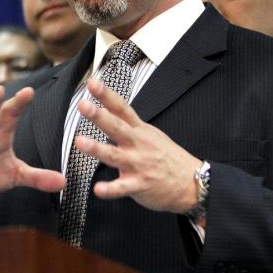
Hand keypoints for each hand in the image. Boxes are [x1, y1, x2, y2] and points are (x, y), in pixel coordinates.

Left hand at [75, 79, 200, 213]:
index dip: (107, 95)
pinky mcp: (139, 185)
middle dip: (99, 116)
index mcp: (140, 131)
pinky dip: (110, 189)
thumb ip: (127, 124)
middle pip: (116, 127)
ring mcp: (139, 164)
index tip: (93, 83)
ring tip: (80, 142)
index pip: (121, 108)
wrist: (192, 182)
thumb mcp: (150, 134)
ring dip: (97, 149)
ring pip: (114, 155)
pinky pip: (122, 188)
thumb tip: (106, 109)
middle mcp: (138, 145)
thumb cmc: (168, 157)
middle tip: (83, 106)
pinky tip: (98, 189)